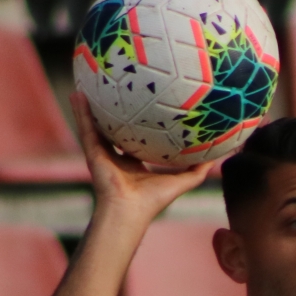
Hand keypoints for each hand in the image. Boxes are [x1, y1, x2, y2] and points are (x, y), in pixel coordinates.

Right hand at [71, 92, 211, 220]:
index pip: (135, 139)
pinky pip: (85, 128)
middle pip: (114, 129)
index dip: (139, 124)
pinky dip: (80, 112)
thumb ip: (198, 169)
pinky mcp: (92, 152)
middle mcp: (117, 156)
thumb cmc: (154, 199)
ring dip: (91, 106)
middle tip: (116, 89)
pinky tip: (77, 94)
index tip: (145, 107)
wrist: (130, 211)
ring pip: (96, 124)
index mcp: (134, 163)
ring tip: (89, 83)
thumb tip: (218, 155)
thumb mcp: (182, 180)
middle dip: (113, 111)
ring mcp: (102, 154)